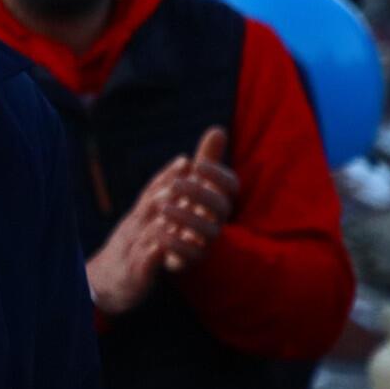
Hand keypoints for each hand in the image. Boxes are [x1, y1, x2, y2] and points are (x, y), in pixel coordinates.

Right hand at [86, 155, 189, 315]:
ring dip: (161, 217)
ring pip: (147, 231)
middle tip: (188, 174)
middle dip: (168, 188)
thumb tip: (180, 188)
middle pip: (151, 205)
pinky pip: (141, 263)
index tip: (186, 159)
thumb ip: (159, 209)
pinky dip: (150, 255)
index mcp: (139, 218)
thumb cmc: (130, 252)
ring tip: (176, 205)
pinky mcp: (134, 274)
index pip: (152, 192)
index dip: (168, 176)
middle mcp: (134, 229)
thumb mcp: (142, 227)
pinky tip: (159, 250)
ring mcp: (132, 250)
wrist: (102, 285)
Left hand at [161, 126, 238, 272]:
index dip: (218, 174)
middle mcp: (217, 219)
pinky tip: (159, 230)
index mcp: (218, 197)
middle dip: (200, 193)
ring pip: (209, 232)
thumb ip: (206, 158)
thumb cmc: (186, 204)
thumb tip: (218, 130)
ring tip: (162, 208)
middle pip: (221, 207)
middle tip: (176, 184)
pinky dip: (176, 243)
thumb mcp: (192, 180)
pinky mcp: (192, 259)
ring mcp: (207, 240)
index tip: (197, 164)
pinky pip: (192, 255)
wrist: (166, 240)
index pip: (231, 185)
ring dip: (186, 218)